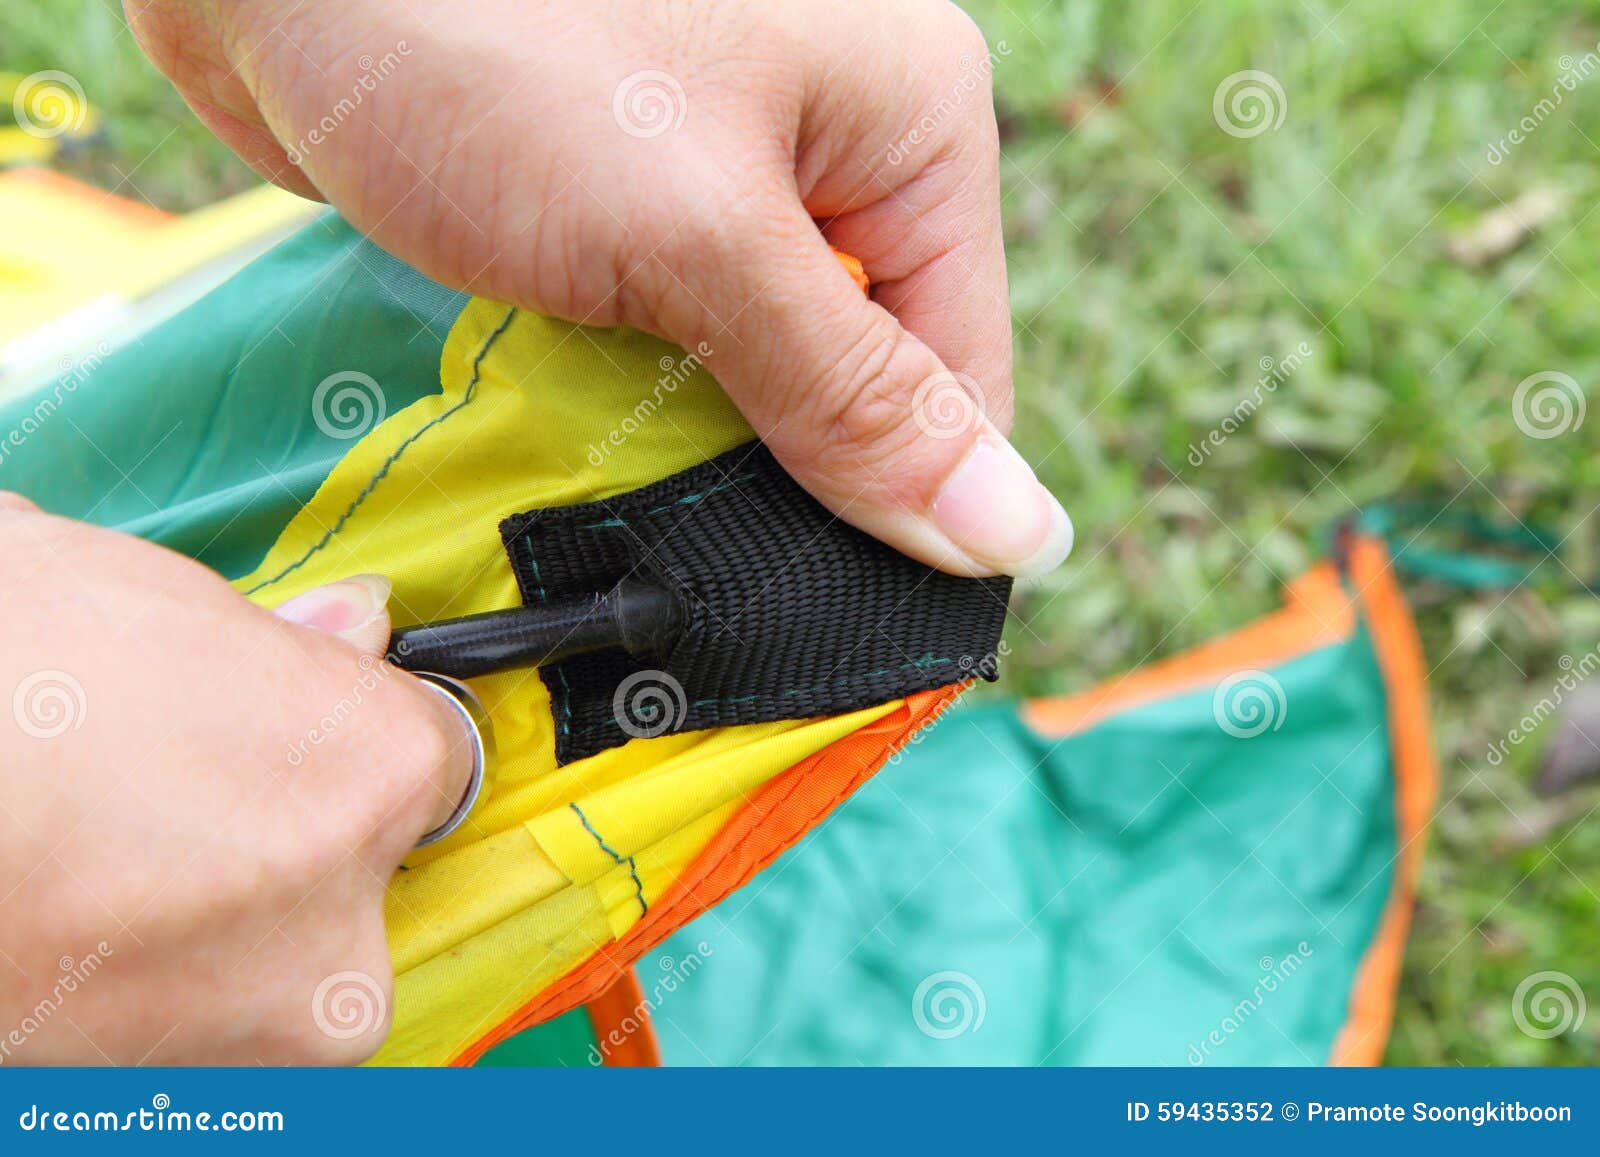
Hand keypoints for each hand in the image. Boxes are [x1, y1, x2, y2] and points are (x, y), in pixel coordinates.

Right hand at [0, 496, 471, 1063]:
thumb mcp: (124, 596)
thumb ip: (273, 631)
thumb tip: (353, 622)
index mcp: (365, 771)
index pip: (433, 752)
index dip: (357, 728)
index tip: (304, 727)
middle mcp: (342, 926)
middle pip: (360, 869)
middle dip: (289, 830)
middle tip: (168, 793)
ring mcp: (253, 1042)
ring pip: (276, 958)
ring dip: (212, 914)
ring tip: (90, 856)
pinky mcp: (179, 1104)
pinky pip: (204, 1026)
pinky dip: (155, 981)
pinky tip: (72, 916)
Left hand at [125, 0, 1071, 578]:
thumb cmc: (488, 39)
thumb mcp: (699, 233)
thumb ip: (852, 393)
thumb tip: (1015, 536)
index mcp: (909, 120)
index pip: (962, 370)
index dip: (907, 509)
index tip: (828, 626)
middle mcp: (831, 143)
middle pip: (858, 379)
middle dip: (783, 483)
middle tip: (701, 581)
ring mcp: (718, 173)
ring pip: (752, 375)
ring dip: (689, 455)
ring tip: (627, 526)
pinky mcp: (614, 207)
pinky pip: (660, 346)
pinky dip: (620, 413)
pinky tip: (574, 461)